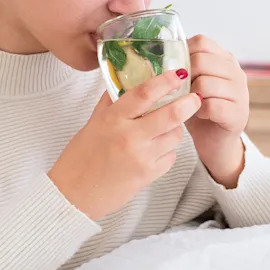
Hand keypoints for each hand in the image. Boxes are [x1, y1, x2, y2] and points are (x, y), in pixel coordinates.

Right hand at [49, 69, 201, 220]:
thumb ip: (111, 102)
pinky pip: (170, 157)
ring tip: (166, 128)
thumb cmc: (80, 158)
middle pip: (170, 114)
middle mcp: (129, 136)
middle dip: (189, 103)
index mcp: (113, 119)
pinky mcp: (148, 175)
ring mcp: (141, 157)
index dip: (166, 81)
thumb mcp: (92, 123)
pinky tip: (155, 150)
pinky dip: (167, 151)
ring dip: (176, 129)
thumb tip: (125, 80)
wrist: (74, 195)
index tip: (179, 74)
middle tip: (195, 98)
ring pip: (175, 136)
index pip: (145, 93)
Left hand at [185, 35, 248, 187]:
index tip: (175, 70)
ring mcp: (240, 92)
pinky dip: (199, 111)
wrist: (216, 142)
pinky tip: (198, 115)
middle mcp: (236, 72)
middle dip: (183, 77)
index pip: (202, 42)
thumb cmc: (198, 109)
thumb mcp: (191, 83)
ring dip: (190, 96)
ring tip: (189, 104)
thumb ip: (183, 67)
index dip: (183, 53)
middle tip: (179, 91)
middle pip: (201, 61)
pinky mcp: (238, 114)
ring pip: (205, 83)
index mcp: (225, 59)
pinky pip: (211, 105)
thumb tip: (154, 54)